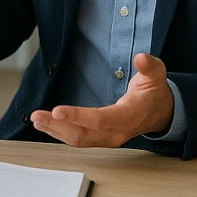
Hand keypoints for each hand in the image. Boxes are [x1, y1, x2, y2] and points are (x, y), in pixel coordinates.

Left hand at [30, 53, 173, 147]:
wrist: (160, 113)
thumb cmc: (154, 92)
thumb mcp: (156, 75)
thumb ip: (149, 66)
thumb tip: (141, 58)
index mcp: (129, 116)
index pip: (101, 119)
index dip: (78, 116)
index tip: (57, 110)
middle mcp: (117, 132)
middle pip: (83, 134)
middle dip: (58, 125)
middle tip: (36, 115)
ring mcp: (108, 138)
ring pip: (78, 139)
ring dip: (55, 130)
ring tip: (36, 119)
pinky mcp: (101, 138)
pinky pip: (78, 139)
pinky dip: (60, 133)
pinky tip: (45, 125)